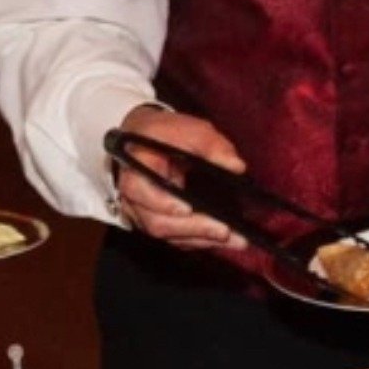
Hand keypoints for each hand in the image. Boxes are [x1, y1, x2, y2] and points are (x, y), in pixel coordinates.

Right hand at [114, 104, 245, 251]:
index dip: (161, 202)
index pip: (138, 189)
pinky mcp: (155, 221)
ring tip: (236, 240)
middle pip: (156, 222)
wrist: (146, 140)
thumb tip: (236, 166)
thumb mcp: (188, 129)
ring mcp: (141, 212)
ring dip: (201, 239)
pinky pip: (174, 237)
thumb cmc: (164, 133)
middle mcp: (133, 195)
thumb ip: (211, 145)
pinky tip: (224, 239)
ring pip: (167, 234)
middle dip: (193, 229)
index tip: (187, 208)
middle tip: (225, 231)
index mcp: (134, 165)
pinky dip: (199, 239)